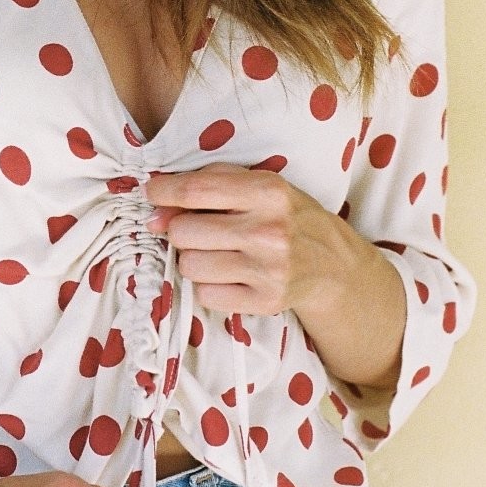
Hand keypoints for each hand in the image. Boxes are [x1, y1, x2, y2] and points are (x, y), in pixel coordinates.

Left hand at [142, 164, 340, 317]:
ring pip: (189, 266)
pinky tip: (229, 275)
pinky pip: (205, 295)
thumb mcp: (260, 186)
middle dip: (181, 230)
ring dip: (193, 259)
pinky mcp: (266, 301)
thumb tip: (157, 213)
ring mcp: (268, 270)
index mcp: (268, 192)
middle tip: (200, 230)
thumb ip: (210, 185)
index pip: (197, 190)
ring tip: (218, 254)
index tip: (152, 192)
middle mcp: (269, 231)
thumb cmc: (287, 217)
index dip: (164, 191)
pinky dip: (208, 286)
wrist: (332, 264)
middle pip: (184, 232)